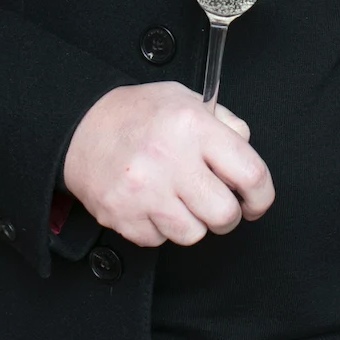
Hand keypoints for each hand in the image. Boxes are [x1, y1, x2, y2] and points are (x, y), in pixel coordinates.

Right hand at [63, 82, 273, 249]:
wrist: (79, 128)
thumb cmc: (137, 114)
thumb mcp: (186, 99)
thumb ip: (224, 122)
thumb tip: (246, 149)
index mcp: (193, 126)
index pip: (251, 174)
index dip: (261, 196)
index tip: (255, 201)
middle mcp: (170, 159)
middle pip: (224, 214)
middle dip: (226, 214)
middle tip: (215, 202)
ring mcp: (144, 191)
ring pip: (194, 234)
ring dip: (192, 222)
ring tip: (178, 199)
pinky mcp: (123, 216)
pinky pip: (160, 240)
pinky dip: (160, 228)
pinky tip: (151, 203)